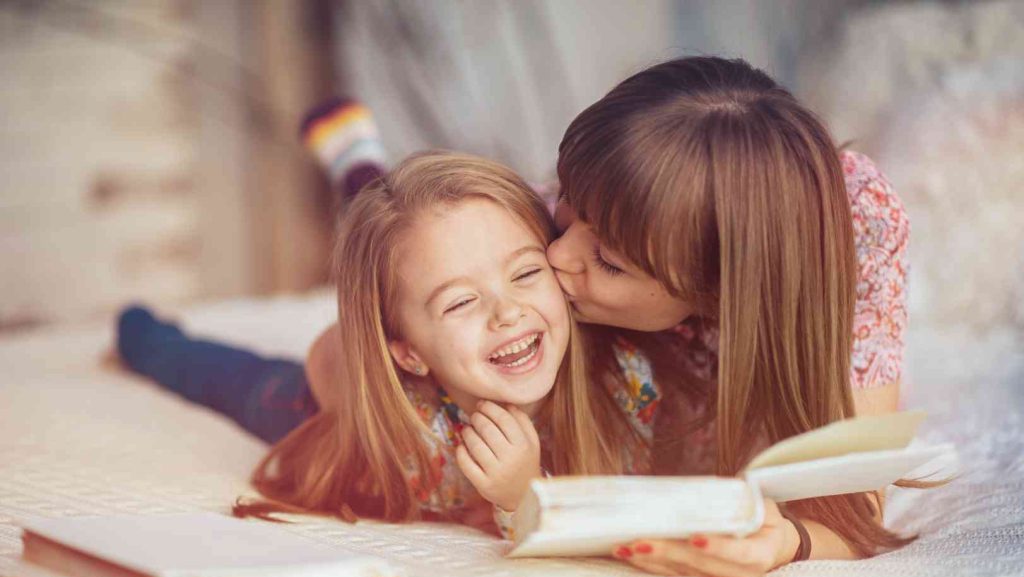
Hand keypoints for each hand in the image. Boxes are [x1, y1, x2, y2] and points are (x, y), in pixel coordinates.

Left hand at [454, 400, 541, 510]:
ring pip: (475, 445)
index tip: (481, 404)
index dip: (490, 408)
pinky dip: (460, 452)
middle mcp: (511, 459)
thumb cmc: (526, 463)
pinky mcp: (484, 485)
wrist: (524, 497)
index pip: (503, 419)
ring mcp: (496, 473)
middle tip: (474, 416)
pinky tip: (461, 446)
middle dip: (477, 418)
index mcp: (524, 445)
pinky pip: (466, 464)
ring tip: (467, 429)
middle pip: (487, 429)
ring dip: (467, 432)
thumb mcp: (532, 442)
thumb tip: (506, 403)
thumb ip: (522, 421)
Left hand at [613, 498, 799, 576]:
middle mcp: (739, 575)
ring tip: (625, 547)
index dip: (717, 547)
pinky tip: (629, 554)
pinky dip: (649, 565)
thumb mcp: (763, 507)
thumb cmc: (762, 519)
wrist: (768, 544)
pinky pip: (672, 574)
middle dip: (668, 553)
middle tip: (641, 542)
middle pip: (700, 566)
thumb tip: (716, 489)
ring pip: (681, 573)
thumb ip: (744, 502)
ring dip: (651, 561)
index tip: (695, 538)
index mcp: (760, 555)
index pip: (739, 554)